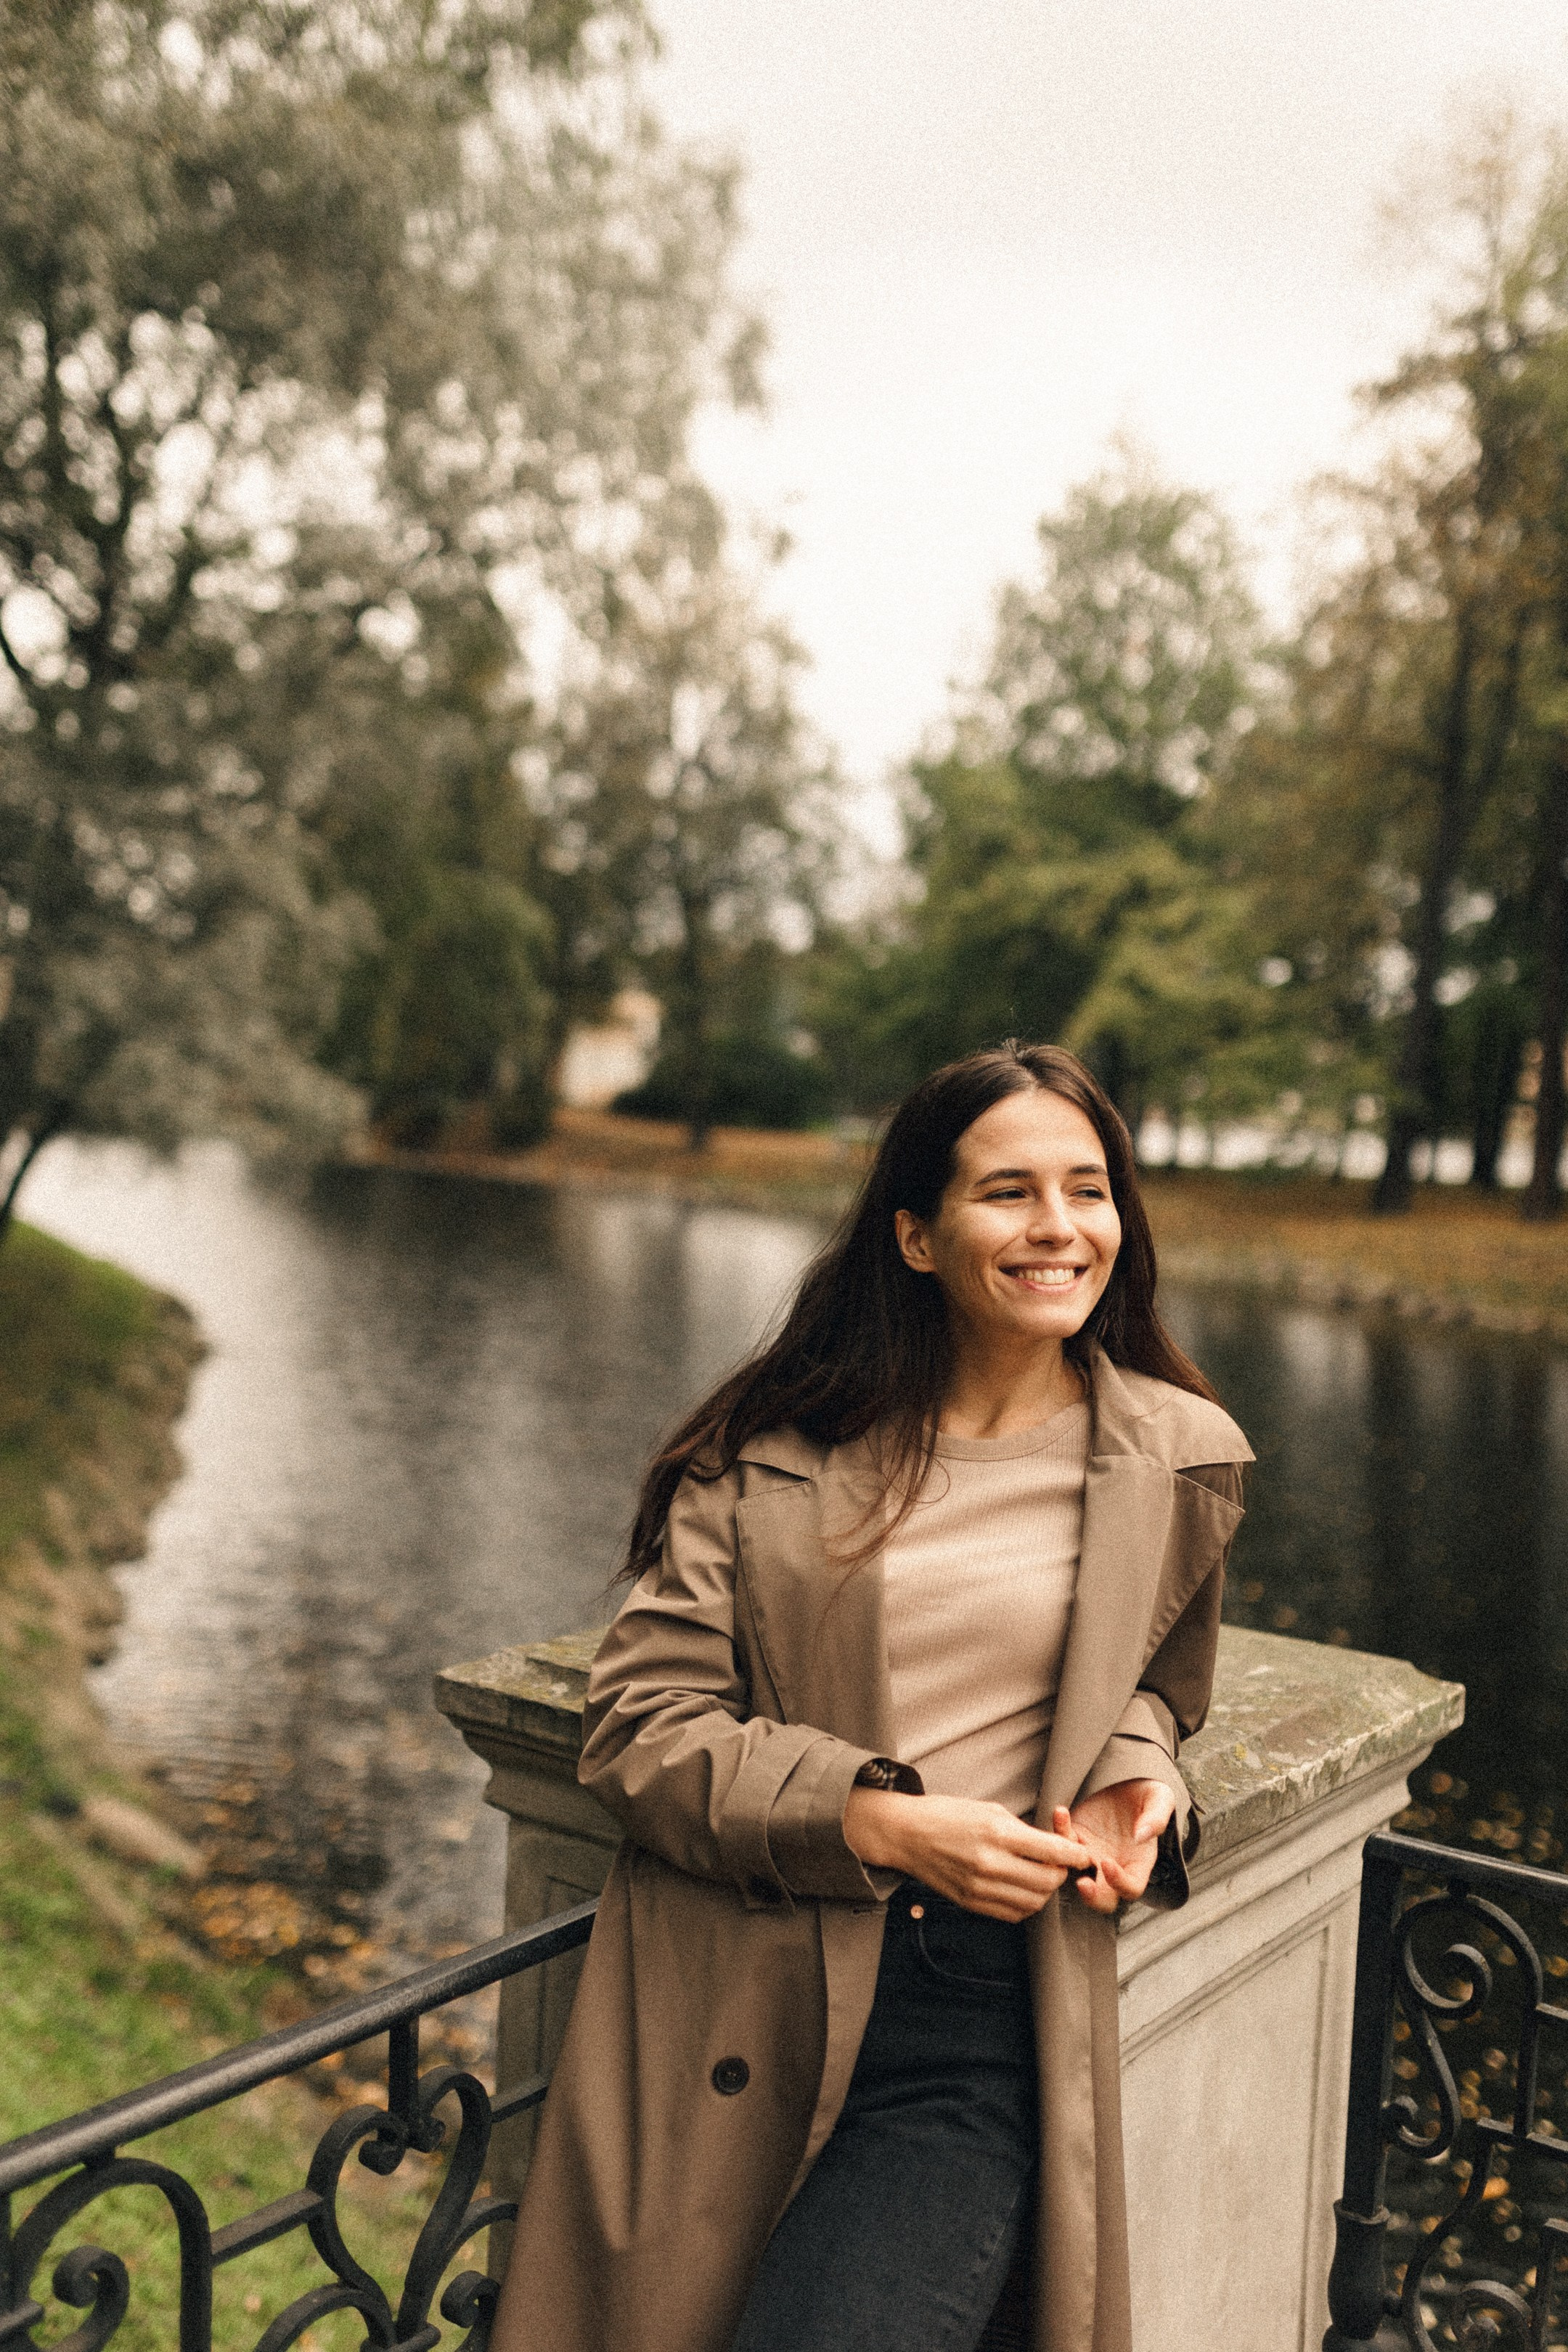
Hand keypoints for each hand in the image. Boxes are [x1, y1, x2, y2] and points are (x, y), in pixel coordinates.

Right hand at [842, 1789, 1093, 1921]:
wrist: (907, 1834)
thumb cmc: (947, 1814)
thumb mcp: (990, 1809)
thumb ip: (1023, 1831)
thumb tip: (1054, 1848)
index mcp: (997, 1833)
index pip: (1052, 1851)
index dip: (1075, 1855)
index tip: (1083, 1856)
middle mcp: (990, 1863)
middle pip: (1047, 1881)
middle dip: (1062, 1874)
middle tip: (1061, 1865)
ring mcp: (980, 1887)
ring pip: (1034, 1902)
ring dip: (1045, 1891)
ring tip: (1041, 1876)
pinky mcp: (971, 1903)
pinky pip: (1013, 1914)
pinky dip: (1026, 1904)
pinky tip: (1022, 1889)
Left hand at [1061, 1780, 1175, 1913]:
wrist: (1127, 1778)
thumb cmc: (1147, 1793)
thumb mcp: (1160, 1798)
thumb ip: (1156, 1818)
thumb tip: (1143, 1836)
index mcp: (1139, 1862)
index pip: (1131, 1888)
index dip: (1120, 1883)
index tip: (1108, 1863)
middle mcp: (1115, 1864)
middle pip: (1103, 1898)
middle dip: (1092, 1897)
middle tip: (1082, 1884)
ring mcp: (1092, 1853)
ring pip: (1076, 1875)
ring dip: (1066, 1863)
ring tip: (1065, 1834)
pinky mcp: (1076, 1835)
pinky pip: (1063, 1842)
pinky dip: (1059, 1829)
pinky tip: (1061, 1812)